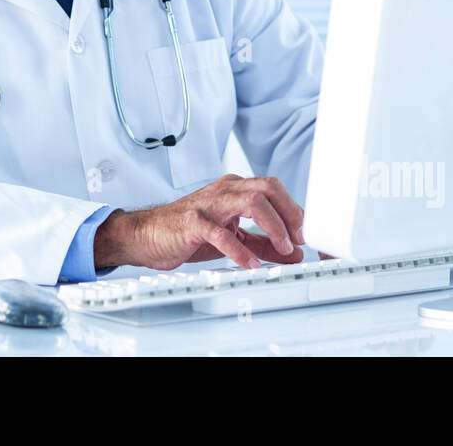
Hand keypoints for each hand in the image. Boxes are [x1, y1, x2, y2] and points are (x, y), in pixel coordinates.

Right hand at [93, 174, 307, 270]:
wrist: (145, 235)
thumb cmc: (185, 231)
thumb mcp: (231, 236)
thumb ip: (262, 243)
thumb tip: (292, 253)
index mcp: (233, 189)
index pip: (273, 189)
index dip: (295, 210)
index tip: (307, 234)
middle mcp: (223, 190)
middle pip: (267, 188)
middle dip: (290, 212)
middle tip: (299, 239)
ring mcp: (208, 204)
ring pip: (250, 202)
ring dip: (273, 226)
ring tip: (283, 249)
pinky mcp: (192, 222)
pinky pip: (221, 233)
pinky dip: (240, 251)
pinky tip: (250, 265)